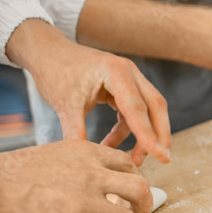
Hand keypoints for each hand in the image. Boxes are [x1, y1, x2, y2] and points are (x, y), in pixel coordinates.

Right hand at [0, 140, 152, 212]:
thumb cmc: (15, 174)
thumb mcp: (57, 154)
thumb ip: (84, 163)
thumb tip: (106, 179)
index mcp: (88, 153)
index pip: (128, 164)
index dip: (135, 179)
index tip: (132, 191)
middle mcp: (93, 176)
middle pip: (140, 189)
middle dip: (145, 204)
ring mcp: (85, 203)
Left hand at [6, 19, 170, 165]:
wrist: (48, 52)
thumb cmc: (55, 72)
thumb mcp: (64, 104)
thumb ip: (76, 132)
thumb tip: (85, 160)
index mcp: (115, 72)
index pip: (137, 108)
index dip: (148, 134)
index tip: (159, 155)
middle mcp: (129, 72)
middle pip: (155, 106)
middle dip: (160, 134)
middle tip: (163, 159)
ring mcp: (129, 78)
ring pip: (148, 109)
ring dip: (143, 134)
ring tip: (133, 159)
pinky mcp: (124, 86)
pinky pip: (134, 110)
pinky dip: (128, 128)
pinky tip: (112, 143)